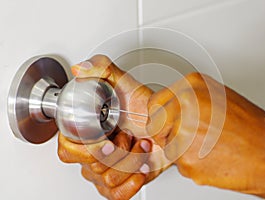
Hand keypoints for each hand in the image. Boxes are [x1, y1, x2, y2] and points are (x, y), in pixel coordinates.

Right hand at [58, 55, 169, 199]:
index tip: (107, 140)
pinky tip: (141, 168)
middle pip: (91, 167)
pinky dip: (131, 183)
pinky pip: (115, 195)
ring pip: (106, 180)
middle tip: (129, 136)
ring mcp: (105, 170)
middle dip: (118, 151)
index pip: (68, 149)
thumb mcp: (123, 82)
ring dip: (131, 162)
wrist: (165, 126)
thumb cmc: (142, 106)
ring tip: (140, 146)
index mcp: (85, 131)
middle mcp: (92, 153)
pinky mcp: (120, 183)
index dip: (87, 148)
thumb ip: (101, 68)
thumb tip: (80, 68)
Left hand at [147, 72, 264, 197]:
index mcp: (191, 86)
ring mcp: (183, 133)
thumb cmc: (248, 125)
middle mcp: (184, 107)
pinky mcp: (187, 160)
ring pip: (168, 146)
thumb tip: (168, 108)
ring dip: (182, 150)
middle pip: (155, 126)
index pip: (154, 103)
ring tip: (206, 145)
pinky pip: (180, 163)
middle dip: (165, 133)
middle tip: (186, 136)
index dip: (158, 115)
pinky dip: (193, 163)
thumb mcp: (215, 95)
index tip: (162, 121)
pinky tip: (211, 156)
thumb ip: (187, 99)